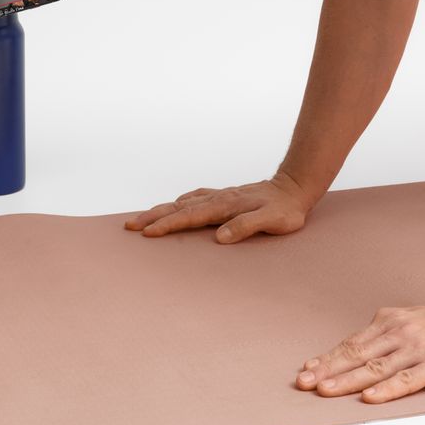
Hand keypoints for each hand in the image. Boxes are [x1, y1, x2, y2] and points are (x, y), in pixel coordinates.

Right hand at [124, 169, 314, 243]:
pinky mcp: (225, 197)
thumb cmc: (286, 209)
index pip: (189, 217)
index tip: (147, 232)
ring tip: (142, 218)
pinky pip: (196, 199)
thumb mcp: (272, 221)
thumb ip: (247, 227)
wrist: (295, 187)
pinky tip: (177, 204)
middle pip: (179, 207)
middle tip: (129, 226)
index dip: (167, 225)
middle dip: (153, 216)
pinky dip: (180, 202)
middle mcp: (219, 199)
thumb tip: (221, 237)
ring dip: (162, 210)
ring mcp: (220, 196)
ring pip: (184, 202)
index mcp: (225, 206)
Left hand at [296, 305, 424, 402]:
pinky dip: (386, 389)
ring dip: (347, 380)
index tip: (307, 369)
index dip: (329, 357)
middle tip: (304, 382)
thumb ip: (385, 333)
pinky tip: (369, 397)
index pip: (353, 342)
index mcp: (390, 321)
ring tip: (325, 391)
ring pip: (375, 367)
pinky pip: (406, 379)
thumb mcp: (410, 321)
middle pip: (357, 353)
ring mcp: (417, 349)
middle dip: (328, 369)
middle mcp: (399, 332)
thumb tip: (358, 345)